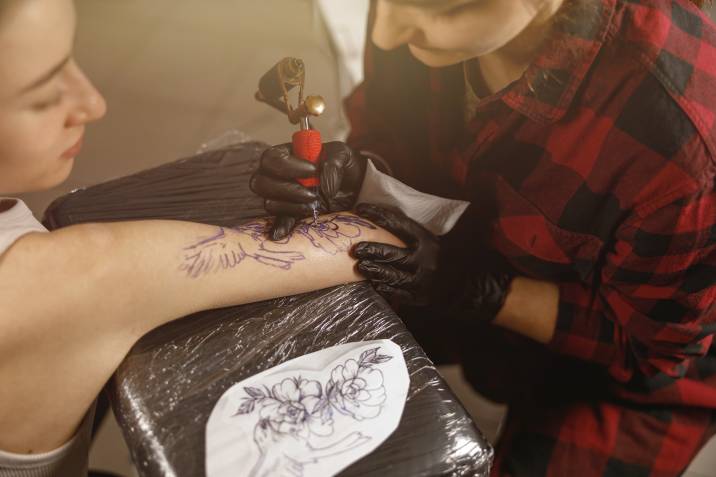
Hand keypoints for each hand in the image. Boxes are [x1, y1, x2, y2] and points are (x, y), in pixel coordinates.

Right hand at [249, 142, 366, 240]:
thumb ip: (334, 164)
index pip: (271, 158)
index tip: (313, 171)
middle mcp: (277, 175)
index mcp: (286, 154)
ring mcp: (281, 196)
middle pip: (260, 182)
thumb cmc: (342, 164)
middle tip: (313, 193)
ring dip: (292, 206)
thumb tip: (324, 187)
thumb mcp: (343, 155)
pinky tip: (285, 232)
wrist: (352, 185)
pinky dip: (282, 226)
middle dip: (287, 190)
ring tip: (315, 204)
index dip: (287, 166)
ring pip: (269, 203)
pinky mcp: (290, 213)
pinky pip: (279, 221)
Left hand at [352, 203, 438, 303]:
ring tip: (361, 267)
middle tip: (356, 249)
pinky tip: (376, 285)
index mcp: (426, 239)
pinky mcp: (420, 297)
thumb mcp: (427, 240)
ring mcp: (423, 279)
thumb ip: (405, 233)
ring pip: (393, 275)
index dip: (378, 215)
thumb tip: (375, 220)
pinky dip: (386, 289)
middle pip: (393, 254)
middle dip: (372, 250)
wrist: (460, 282)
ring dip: (375, 271)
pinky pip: (399, 294)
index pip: (398, 224)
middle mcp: (425, 259)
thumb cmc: (436, 256)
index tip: (360, 210)